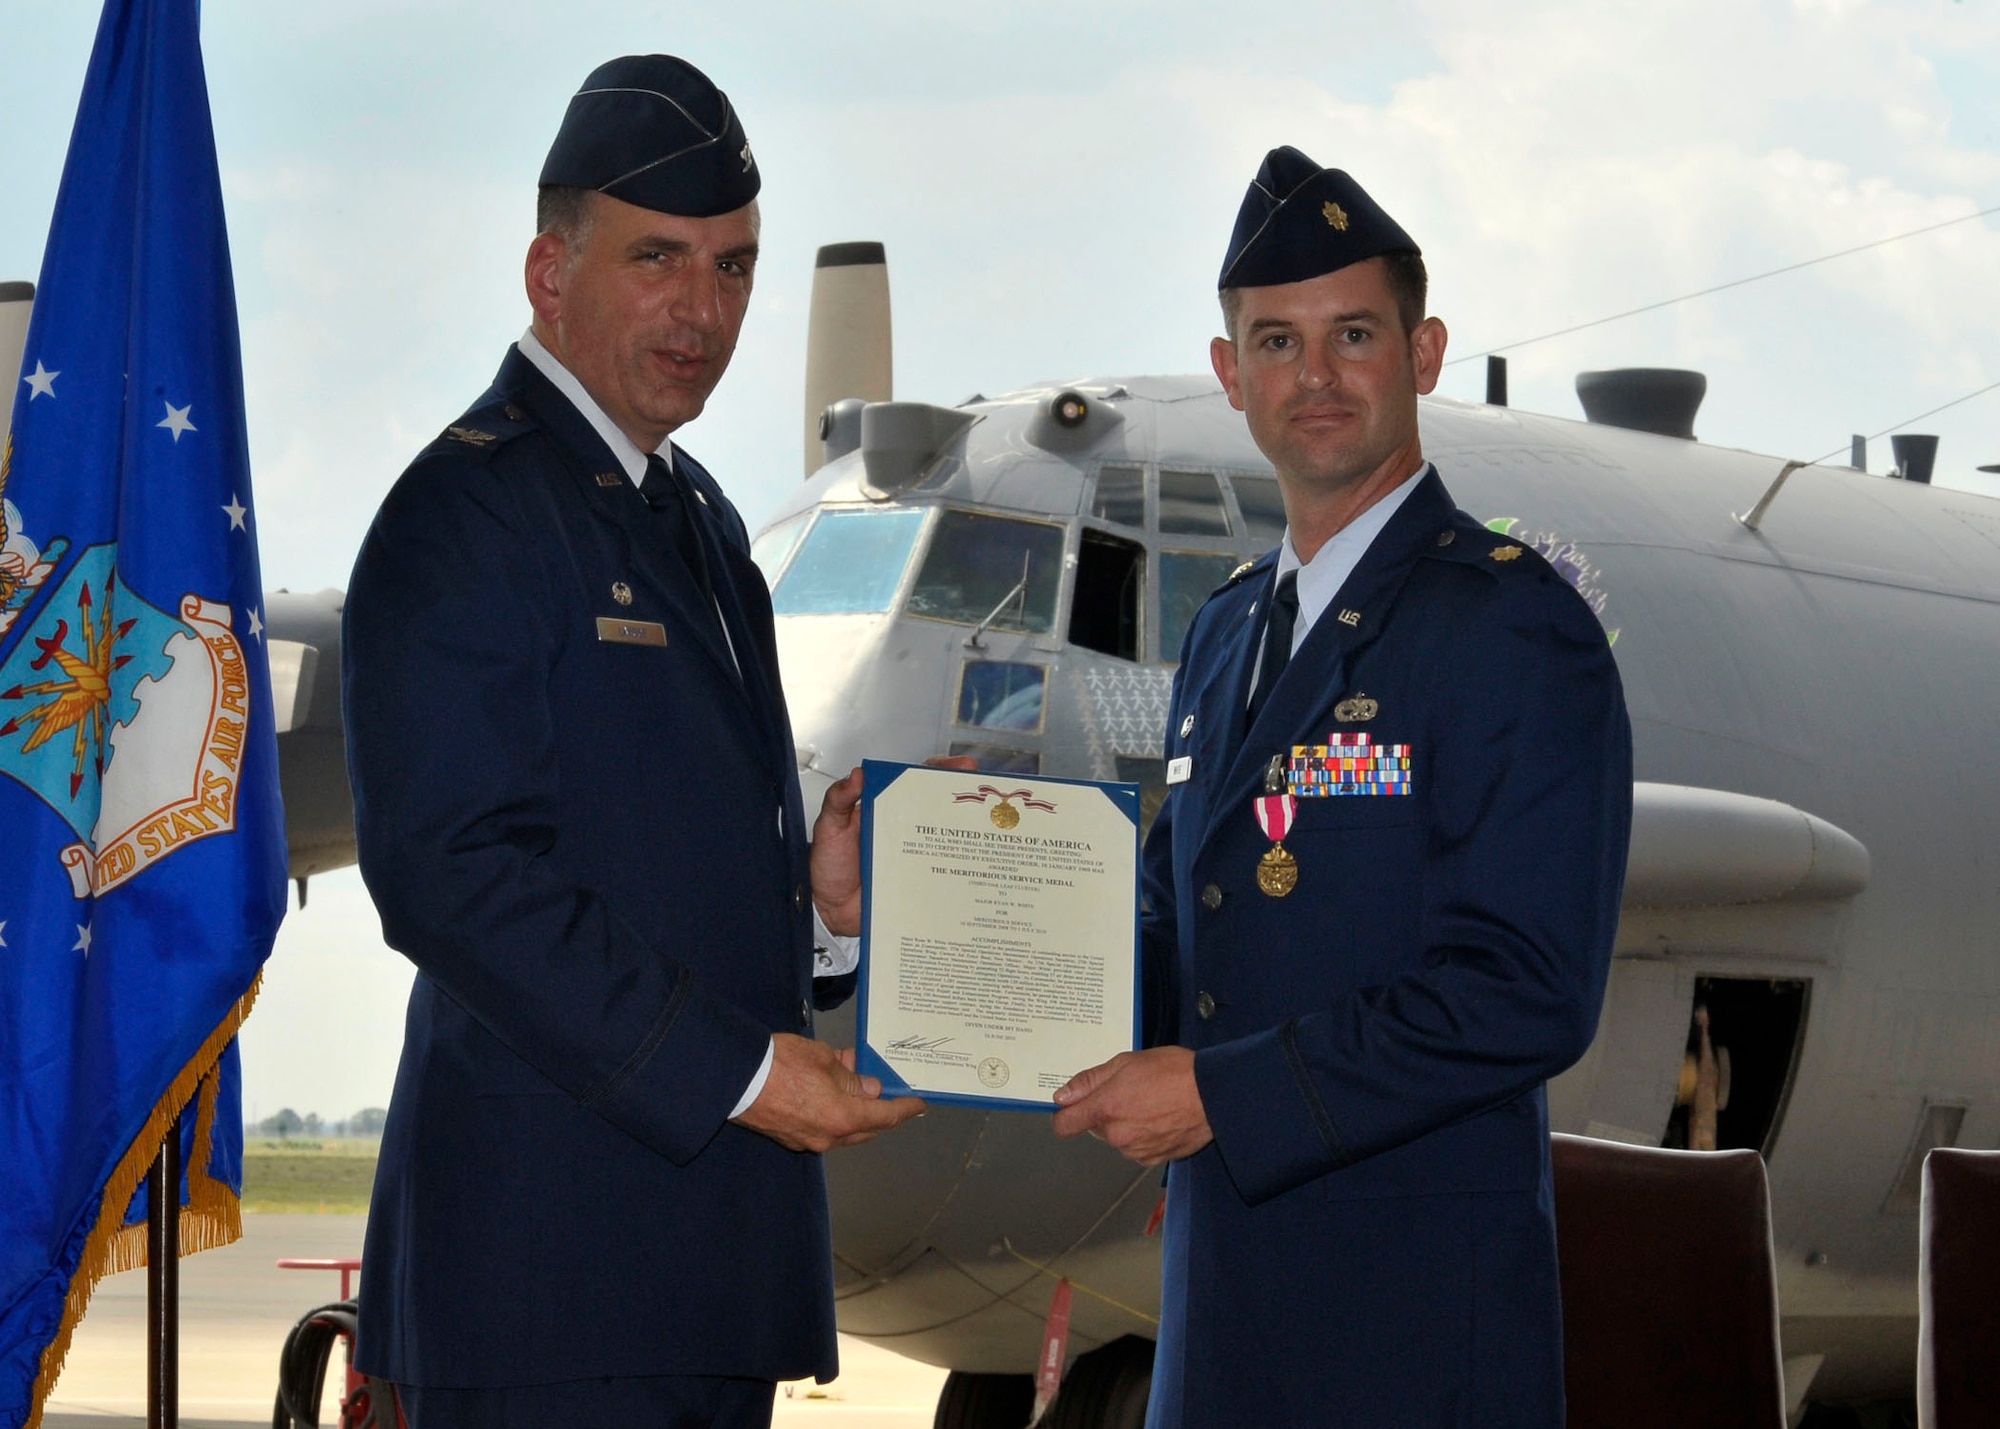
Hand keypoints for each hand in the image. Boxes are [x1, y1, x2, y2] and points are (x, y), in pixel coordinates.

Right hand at [733, 1034, 924, 1152]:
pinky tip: (826, 1088)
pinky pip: (821, 1128)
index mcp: (843, 1117)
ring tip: (848, 1075)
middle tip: (883, 1088)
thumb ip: (850, 1077)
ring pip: (842, 1129)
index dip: (905, 1109)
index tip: (918, 1105)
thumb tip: (867, 1089)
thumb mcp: (824, 1060)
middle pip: (865, 1128)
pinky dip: (831, 1111)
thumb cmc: (781, 1063)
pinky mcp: (789, 1137)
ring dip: (852, 1108)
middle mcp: (828, 1136)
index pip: (885, 1116)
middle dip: (878, 1110)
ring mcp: (807, 1140)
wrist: (735, 1078)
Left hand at [810, 756, 977, 936]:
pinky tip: (978, 866)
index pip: (916, 784)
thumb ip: (838, 800)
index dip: (940, 773)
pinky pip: (943, 872)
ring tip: (987, 825)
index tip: (961, 766)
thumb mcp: (829, 829)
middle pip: (940, 808)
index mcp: (885, 810)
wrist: (829, 912)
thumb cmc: (829, 867)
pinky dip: (961, 869)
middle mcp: (905, 830)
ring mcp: (916, 856)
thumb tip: (857, 774)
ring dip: (969, 832)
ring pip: (948, 839)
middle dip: (966, 796)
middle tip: (983, 791)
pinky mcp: (920, 882)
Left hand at [1051, 1047, 1211, 1165]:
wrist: (1214, 1095)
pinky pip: (1138, 1148)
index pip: (1064, 1125)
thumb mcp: (1126, 1062)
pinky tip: (1162, 1118)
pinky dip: (1144, 1136)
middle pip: (1095, 1129)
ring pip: (1118, 1138)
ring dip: (1126, 1124)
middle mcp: (1117, 1135)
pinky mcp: (1155, 1160)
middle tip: (1130, 1091)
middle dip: (1105, 1113)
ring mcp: (1136, 1151)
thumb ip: (1090, 1080)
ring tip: (1151, 1103)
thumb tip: (1063, 1096)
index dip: (1065, 1114)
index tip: (1073, 1106)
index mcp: (1105, 1108)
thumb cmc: (1173, 1072)